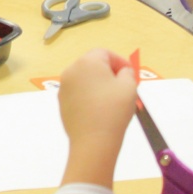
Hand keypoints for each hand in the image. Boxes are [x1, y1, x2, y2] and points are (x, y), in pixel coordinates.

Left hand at [58, 49, 140, 187]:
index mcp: (87, 62)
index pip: (104, 53)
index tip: (130, 74)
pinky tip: (100, 110)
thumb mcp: (129, 86)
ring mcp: (64, 87)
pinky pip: (78, 93)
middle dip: (109, 73)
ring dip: (99, 85)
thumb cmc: (114, 110)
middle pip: (93, 64)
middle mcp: (71, 71)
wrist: (93, 140)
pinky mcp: (62, 102)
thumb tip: (122, 71)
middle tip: (124, 86)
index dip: (120, 62)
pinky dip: (89, 96)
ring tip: (114, 100)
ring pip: (85, 79)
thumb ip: (128, 73)